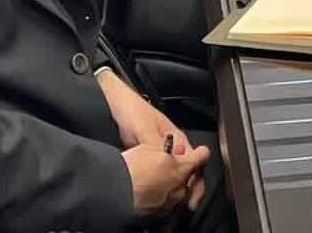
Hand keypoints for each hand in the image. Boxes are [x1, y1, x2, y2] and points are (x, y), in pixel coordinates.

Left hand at [99, 71, 213, 211]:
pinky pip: (158, 176)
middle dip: (186, 192)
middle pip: (185, 172)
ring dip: (173, 191)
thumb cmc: (133, 110)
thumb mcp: (144, 129)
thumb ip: (158, 146)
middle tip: (182, 209)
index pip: (195, 162)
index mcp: (177, 138)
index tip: (190, 199)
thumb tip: (169, 164)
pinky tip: (154, 197)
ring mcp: (159, 152)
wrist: (116, 103)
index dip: (195, 182)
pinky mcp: (147, 158)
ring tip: (168, 207)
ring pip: (172, 176)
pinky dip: (160, 187)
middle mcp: (172, 146)